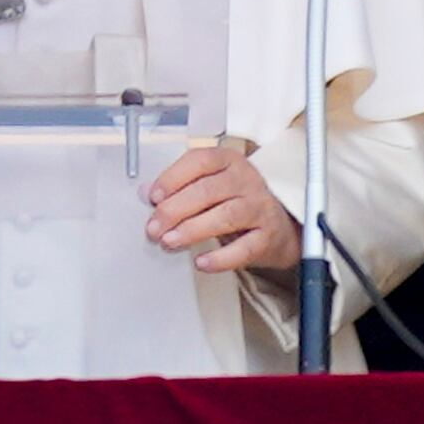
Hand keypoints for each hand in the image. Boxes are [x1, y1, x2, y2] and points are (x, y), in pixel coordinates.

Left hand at [144, 141, 300, 275]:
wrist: (276, 227)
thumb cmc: (235, 201)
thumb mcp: (211, 186)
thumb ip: (181, 187)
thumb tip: (147, 193)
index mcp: (229, 161)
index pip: (200, 161)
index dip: (173, 177)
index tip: (153, 196)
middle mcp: (246, 180)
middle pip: (208, 191)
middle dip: (175, 210)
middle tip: (154, 227)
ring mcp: (259, 207)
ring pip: (225, 216)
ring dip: (193, 230)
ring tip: (170, 241)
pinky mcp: (267, 237)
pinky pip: (243, 249)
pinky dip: (220, 258)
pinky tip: (201, 262)